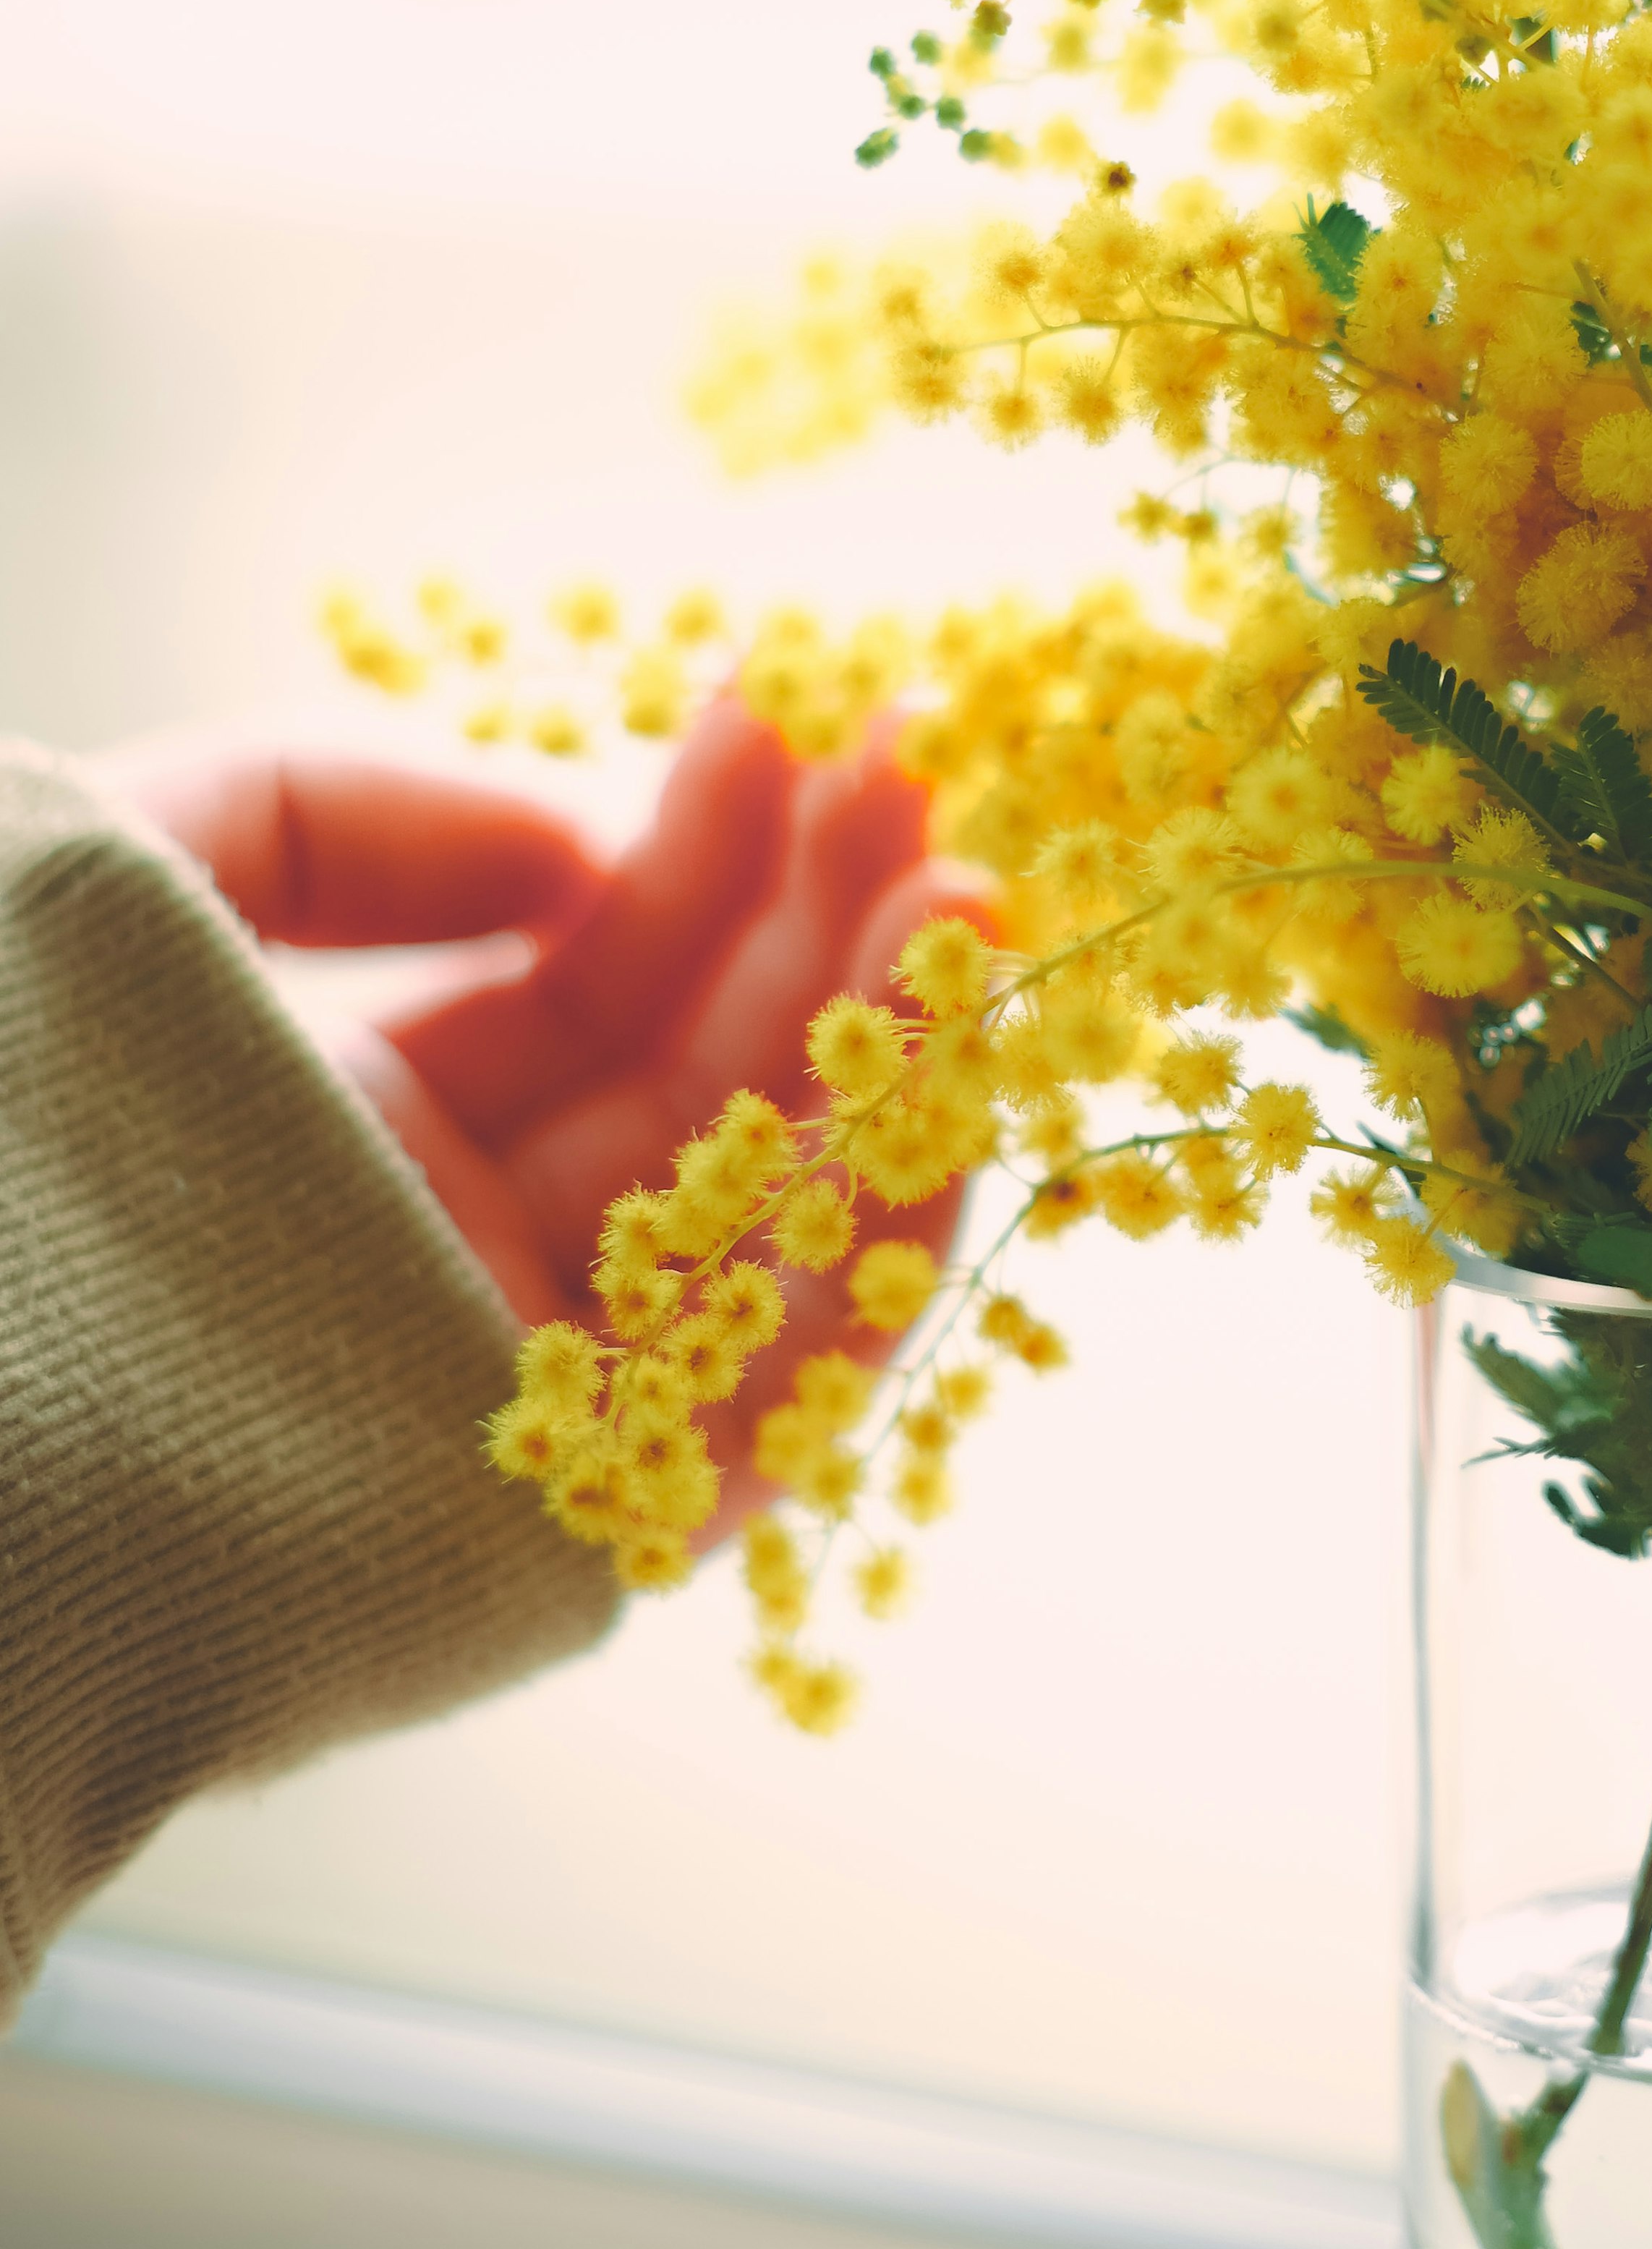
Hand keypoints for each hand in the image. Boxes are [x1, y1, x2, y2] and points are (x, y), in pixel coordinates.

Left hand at [120, 703, 985, 1533]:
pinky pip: (750, 1410)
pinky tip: (942, 1115)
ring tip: (959, 900)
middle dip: (818, 923)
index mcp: (330, 1113)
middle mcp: (433, 1248)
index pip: (575, 973)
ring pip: (747, 1228)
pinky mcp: (548, 1532)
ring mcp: (501, 1394)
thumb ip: (319, 811)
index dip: (698, 846)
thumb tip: (574, 837)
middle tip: (919, 777)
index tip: (794, 716)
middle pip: (689, 1083)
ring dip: (874, 1067)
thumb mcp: (96, 871)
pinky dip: (862, 1274)